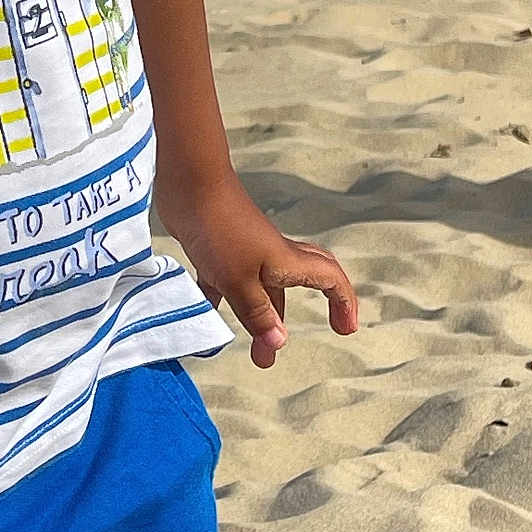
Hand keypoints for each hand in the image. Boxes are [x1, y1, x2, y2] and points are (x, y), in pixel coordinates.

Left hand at [162, 173, 358, 368]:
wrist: (187, 180)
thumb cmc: (219, 228)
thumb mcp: (238, 278)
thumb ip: (257, 311)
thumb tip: (278, 342)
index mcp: (286, 261)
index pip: (330, 280)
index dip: (343, 303)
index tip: (344, 329)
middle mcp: (269, 255)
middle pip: (295, 286)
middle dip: (288, 319)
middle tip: (275, 351)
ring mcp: (241, 249)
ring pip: (257, 288)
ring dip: (255, 318)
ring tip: (248, 351)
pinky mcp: (214, 247)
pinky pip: (222, 280)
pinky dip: (219, 299)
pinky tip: (206, 318)